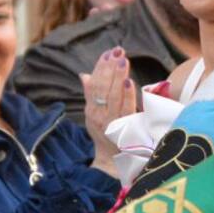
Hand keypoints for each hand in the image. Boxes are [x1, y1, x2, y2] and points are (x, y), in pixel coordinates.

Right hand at [80, 47, 136, 171]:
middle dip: (110, 68)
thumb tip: (85, 75)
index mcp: (91, 110)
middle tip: (117, 51)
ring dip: (117, 77)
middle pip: (103, 88)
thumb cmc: (106, 134)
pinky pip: (124, 109)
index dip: (100, 68)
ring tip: (122, 61)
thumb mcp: (95, 115)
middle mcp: (98, 116)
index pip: (94, 85)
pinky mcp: (123, 130)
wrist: (112, 161)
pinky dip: (126, 95)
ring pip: (112, 96)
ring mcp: (110, 123)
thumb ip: (91, 94)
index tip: (107, 53)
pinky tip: (128, 82)